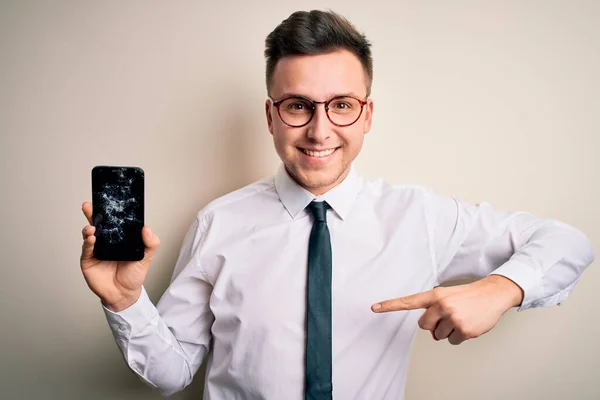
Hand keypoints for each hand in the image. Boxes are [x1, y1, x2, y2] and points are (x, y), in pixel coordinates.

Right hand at [80, 202, 159, 311]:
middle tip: (89, 205)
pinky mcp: (88, 260)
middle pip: (98, 224)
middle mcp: (106, 241)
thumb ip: (151, 243)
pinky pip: (86, 249)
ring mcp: (95, 250)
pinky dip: (88, 243)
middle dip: (92, 213)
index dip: (110, 211)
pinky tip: (91, 239)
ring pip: (89, 235)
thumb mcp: (146, 257)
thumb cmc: (134, 275)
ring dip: (89, 228)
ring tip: (92, 227)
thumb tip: (147, 228)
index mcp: (119, 238)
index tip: (108, 200)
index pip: (114, 222)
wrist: (124, 294)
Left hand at [371, 275, 523, 344]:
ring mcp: (453, 318)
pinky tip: (468, 325)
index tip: (374, 307)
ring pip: (438, 336)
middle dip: (434, 325)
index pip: (408, 301)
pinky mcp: (464, 330)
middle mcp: (442, 305)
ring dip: (448, 331)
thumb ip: (433, 307)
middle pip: (424, 326)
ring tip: (461, 318)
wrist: (492, 294)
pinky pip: (452, 341)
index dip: (390, 305)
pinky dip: (459, 337)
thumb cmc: (468, 295)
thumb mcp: (447, 295)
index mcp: (435, 295)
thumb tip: (427, 327)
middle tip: (448, 316)